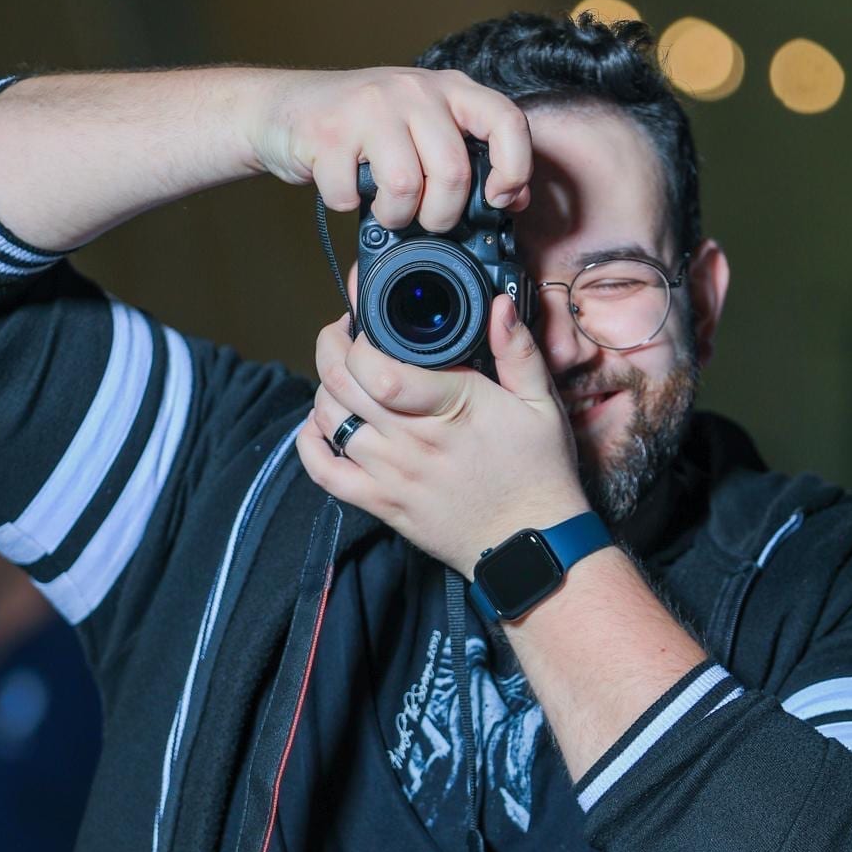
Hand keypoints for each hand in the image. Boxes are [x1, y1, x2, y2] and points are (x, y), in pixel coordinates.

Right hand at [245, 66, 533, 226]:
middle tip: (424, 218)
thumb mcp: (423, 129)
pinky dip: (347, 206)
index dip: (515, 169)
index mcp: (448, 88)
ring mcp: (369, 107)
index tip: (500, 199)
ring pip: (405, 187)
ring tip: (384, 206)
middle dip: (441, 215)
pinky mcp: (328, 132)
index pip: (507, 121)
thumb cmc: (362, 127)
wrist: (283, 108)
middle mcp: (413, 89)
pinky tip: (345, 188)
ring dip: (395, 216)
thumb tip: (515, 199)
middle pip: (453, 172)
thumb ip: (468, 155)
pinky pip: (351, 196)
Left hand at [297, 294, 589, 578]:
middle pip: (341, 386)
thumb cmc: (538, 473)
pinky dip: (309, 444)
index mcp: (451, 407)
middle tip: (344, 336)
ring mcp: (391, 473)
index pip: (378, 368)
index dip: (359, 338)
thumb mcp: (541, 404)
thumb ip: (518, 350)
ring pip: (328, 421)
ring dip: (324, 390)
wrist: (530, 544)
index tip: (365, 321)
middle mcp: (412, 440)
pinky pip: (324, 473)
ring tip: (342, 376)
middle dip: (332, 349)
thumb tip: (498, 306)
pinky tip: (318, 425)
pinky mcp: (381, 503)